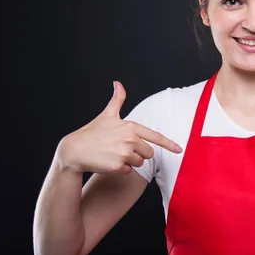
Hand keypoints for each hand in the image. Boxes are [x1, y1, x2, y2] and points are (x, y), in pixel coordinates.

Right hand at [55, 81, 182, 174]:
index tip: (179, 149)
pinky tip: (109, 162)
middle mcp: (130, 140)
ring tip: (114, 154)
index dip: (169, 144)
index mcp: (130, 127)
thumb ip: (117, 100)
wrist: (75, 150)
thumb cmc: (92, 132)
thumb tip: (118, 83)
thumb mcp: (107, 115)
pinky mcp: (118, 167)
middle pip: (149, 153)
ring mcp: (124, 154)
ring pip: (140, 163)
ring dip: (130, 162)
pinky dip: (121, 170)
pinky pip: (129, 172)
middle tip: (122, 148)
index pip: (155, 136)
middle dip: (139, 153)